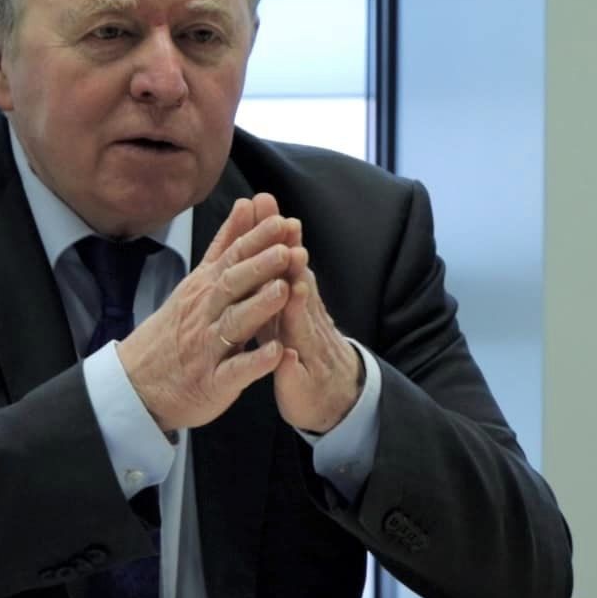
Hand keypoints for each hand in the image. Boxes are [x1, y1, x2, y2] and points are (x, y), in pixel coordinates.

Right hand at [118, 197, 297, 432]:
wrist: (139, 384)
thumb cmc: (176, 330)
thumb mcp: (198, 282)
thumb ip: (226, 244)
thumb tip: (246, 204)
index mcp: (205, 289)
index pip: (232, 258)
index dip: (257, 241)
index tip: (281, 222)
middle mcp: (205, 314)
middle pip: (232, 285)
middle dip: (260, 266)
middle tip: (287, 249)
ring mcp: (208, 348)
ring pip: (233, 323)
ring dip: (259, 306)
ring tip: (284, 290)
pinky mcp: (213, 382)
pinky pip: (234, 371)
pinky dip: (255, 362)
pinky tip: (276, 353)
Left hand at [270, 215, 363, 434]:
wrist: (332, 395)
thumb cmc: (301, 345)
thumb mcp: (286, 304)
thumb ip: (277, 271)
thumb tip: (270, 229)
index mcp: (294, 297)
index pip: (283, 259)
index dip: (274, 233)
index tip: (264, 202)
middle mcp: (305, 317)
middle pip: (299, 281)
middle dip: (291, 255)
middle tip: (286, 225)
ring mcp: (307, 349)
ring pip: (302, 325)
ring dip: (300, 306)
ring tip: (294, 286)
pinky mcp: (303, 382)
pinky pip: (297, 373)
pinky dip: (290, 364)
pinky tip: (285, 356)